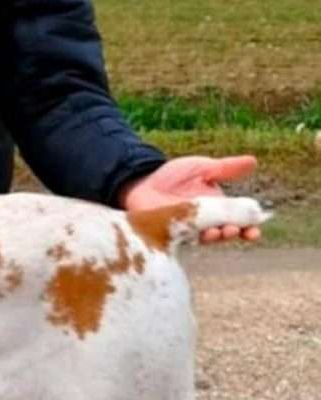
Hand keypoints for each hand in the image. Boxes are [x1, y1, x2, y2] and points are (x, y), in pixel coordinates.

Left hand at [118, 155, 260, 243]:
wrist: (142, 182)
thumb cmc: (172, 176)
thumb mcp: (202, 168)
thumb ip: (225, 168)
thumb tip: (253, 161)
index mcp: (218, 207)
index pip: (239, 220)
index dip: (250, 226)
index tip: (257, 228)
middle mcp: (206, 221)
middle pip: (227, 232)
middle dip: (236, 233)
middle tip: (240, 231)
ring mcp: (188, 229)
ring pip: (207, 238)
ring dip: (216, 237)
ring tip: (222, 231)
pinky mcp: (170, 232)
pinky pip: (184, 238)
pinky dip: (193, 237)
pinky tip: (201, 233)